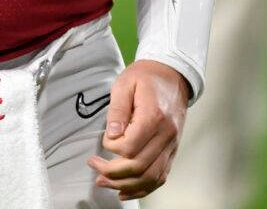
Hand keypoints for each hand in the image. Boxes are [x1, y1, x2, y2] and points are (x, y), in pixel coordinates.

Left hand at [86, 60, 188, 200]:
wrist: (172, 75)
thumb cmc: (146, 77)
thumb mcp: (125, 84)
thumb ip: (117, 110)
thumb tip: (112, 135)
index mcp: (154, 116)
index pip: (130, 147)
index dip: (112, 147)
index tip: (104, 138)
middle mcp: (166, 134)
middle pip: (139, 167)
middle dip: (113, 173)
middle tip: (95, 166)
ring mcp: (172, 145)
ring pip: (150, 177)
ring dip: (126, 185)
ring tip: (104, 182)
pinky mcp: (172, 150)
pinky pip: (160, 177)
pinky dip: (143, 189)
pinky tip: (126, 191)